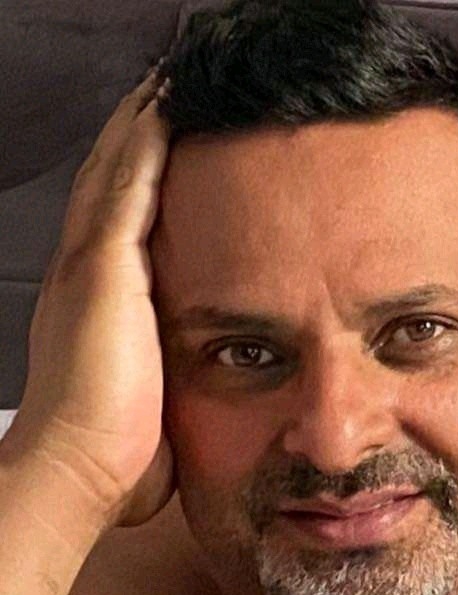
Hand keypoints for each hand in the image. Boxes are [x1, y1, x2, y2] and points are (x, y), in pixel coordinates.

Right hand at [6, 69, 173, 527]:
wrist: (85, 468)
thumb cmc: (118, 446)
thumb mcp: (148, 393)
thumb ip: (166, 375)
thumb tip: (195, 397)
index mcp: (99, 299)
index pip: (120, 220)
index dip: (136, 178)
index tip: (166, 147)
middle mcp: (87, 271)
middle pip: (113, 184)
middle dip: (136, 138)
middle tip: (167, 95)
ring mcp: (90, 265)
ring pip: (117, 174)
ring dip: (140, 128)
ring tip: (169, 85)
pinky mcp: (103, 268)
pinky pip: (127, 189)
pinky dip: (143, 146)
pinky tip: (164, 109)